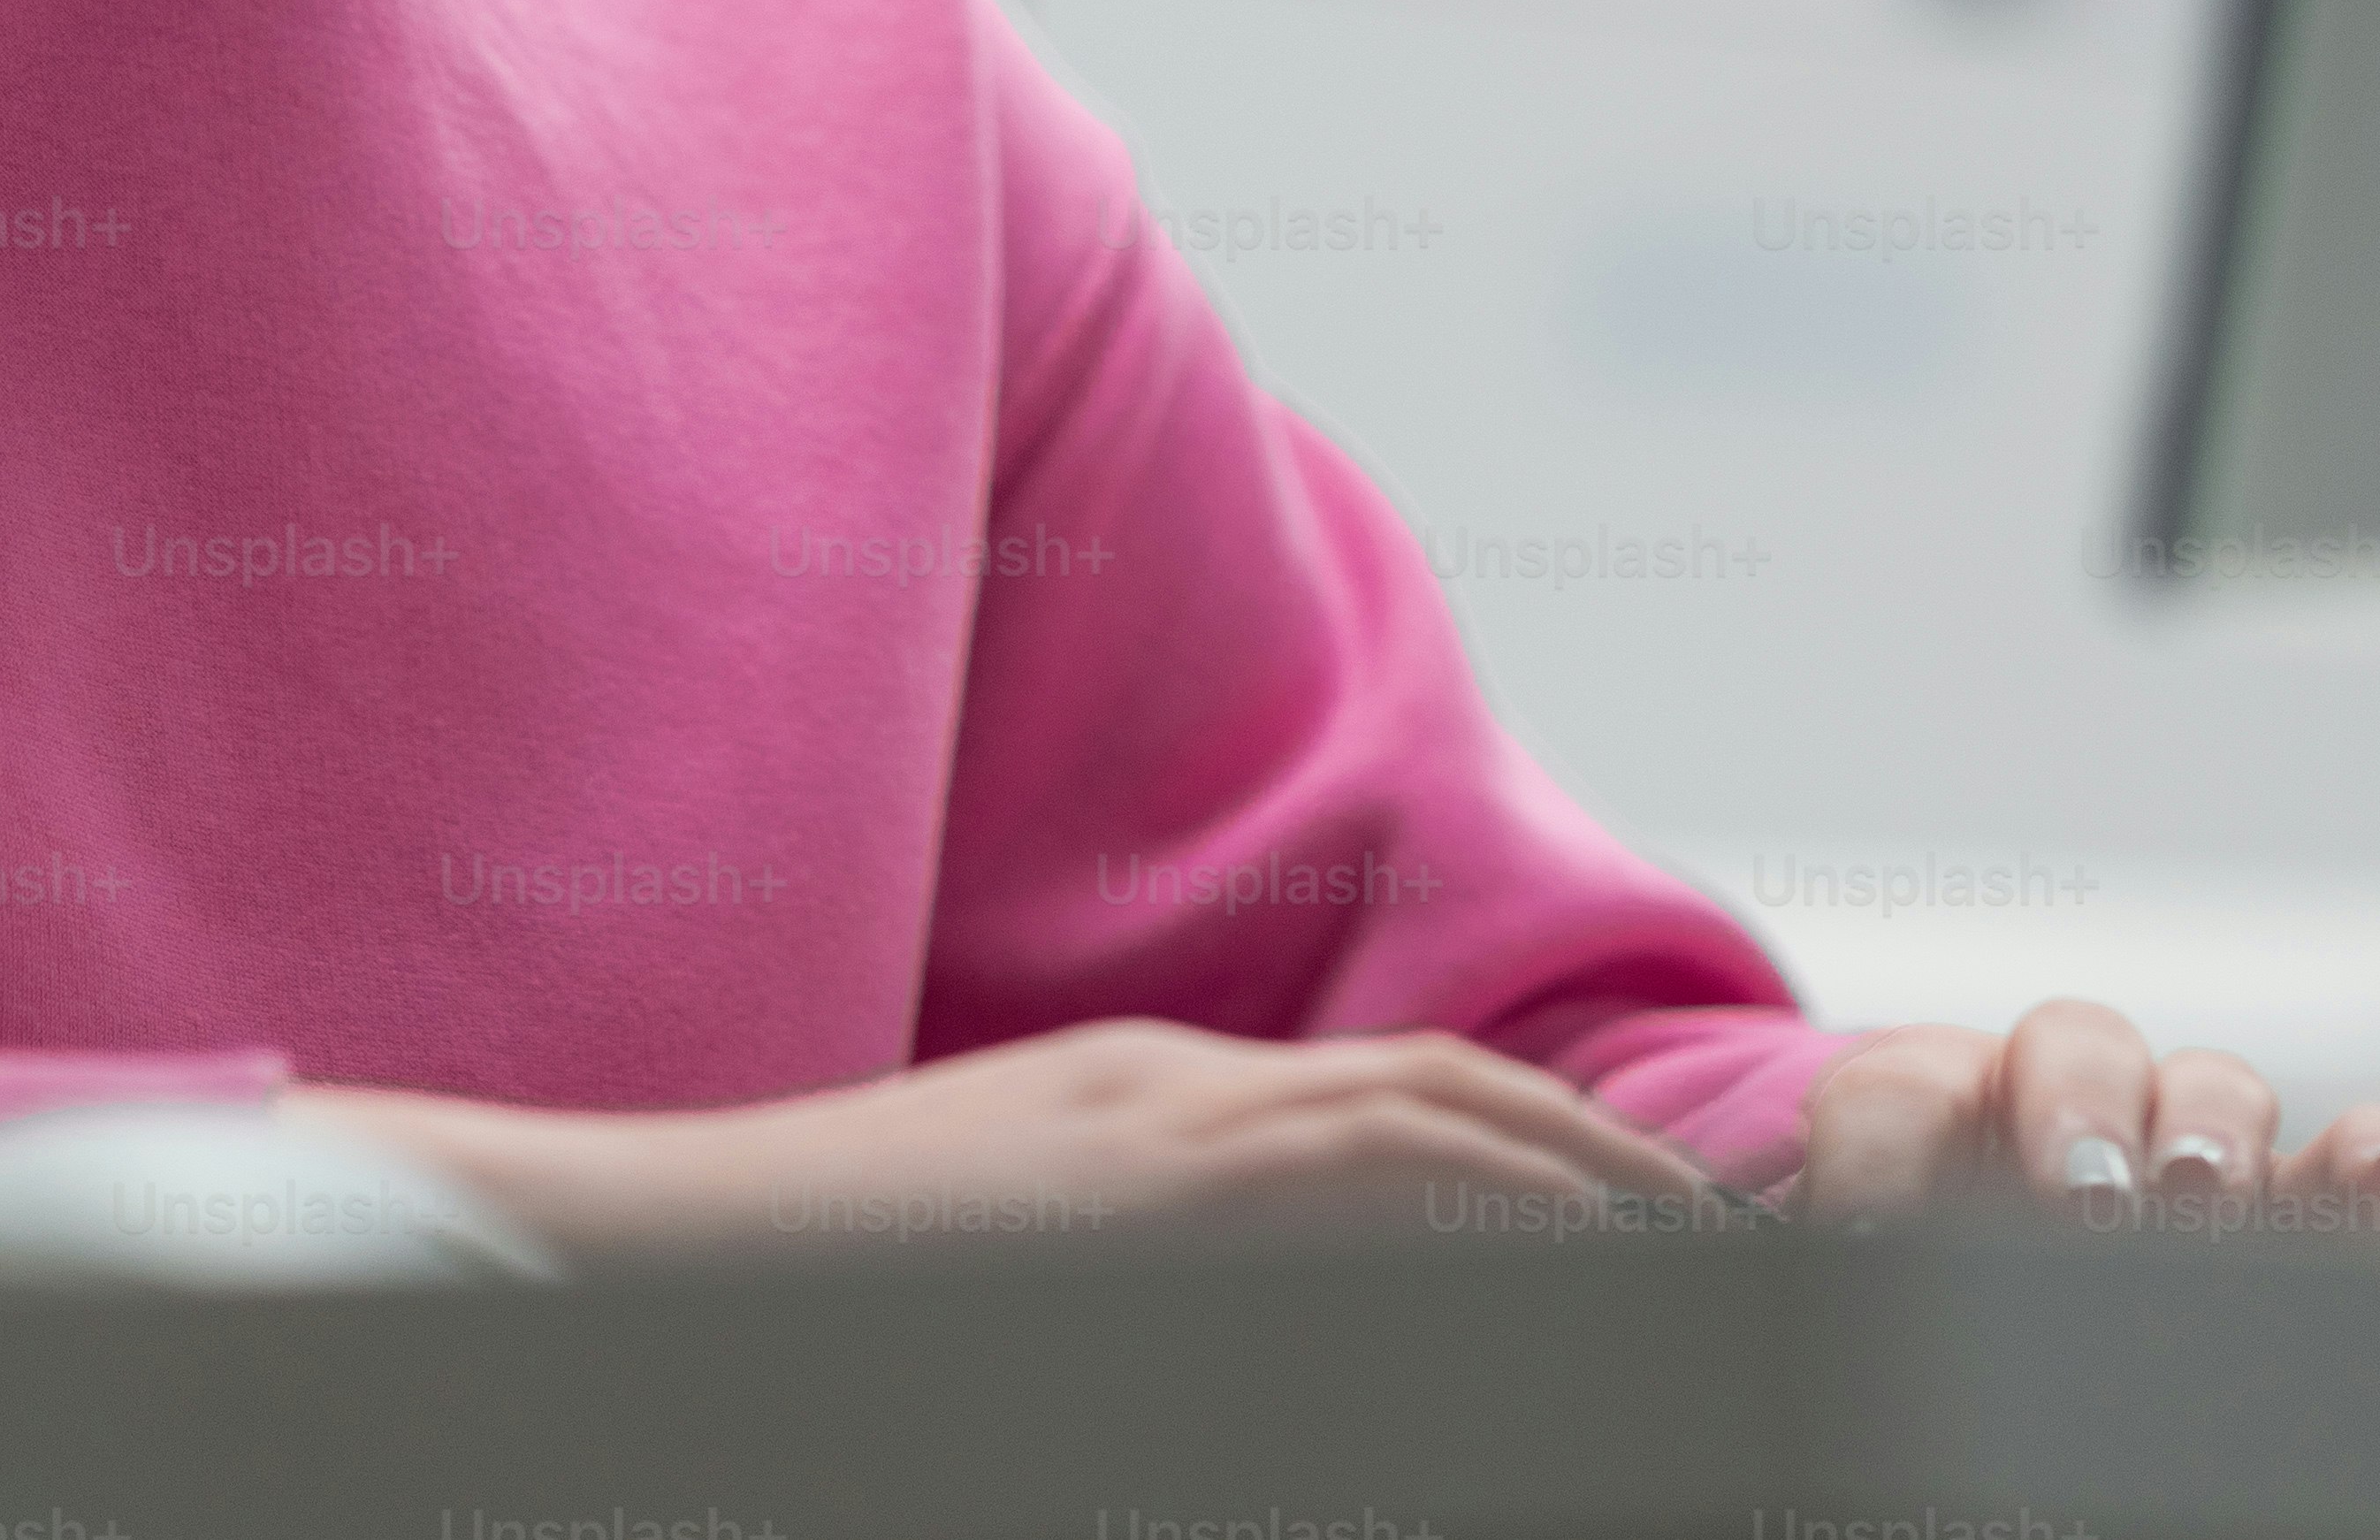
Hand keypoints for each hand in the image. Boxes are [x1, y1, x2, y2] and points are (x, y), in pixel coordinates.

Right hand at [298, 1017, 1736, 1255]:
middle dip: (1598, 1168)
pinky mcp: (1112, 1216)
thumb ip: (1155, 1216)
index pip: (1406, 1096)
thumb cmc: (829, 1263)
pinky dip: (1453, 1226)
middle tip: (1722, 1241)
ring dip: (1560, 1187)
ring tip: (1676, 1258)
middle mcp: (1172, 1102)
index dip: (1548, 1145)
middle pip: (1445, 1105)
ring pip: (1417, 1139)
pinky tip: (1531, 1282)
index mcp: (1153, 1096)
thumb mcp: (1027, 1199)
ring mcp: (1142, 1157)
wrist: (657, 1248)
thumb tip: (1272, 1273)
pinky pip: (1337, 1206)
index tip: (1649, 1216)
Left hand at [1794, 998, 2379, 1237]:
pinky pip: (2349, 1162)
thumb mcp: (1848, 1259)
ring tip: (2196, 1197)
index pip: (1886, 1099)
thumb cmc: (1904, 1275)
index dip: (1880, 1156)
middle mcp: (2053, 1096)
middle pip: (2068, 1051)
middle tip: (2080, 1201)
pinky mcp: (2294, 1199)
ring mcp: (2182, 1135)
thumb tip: (1738, 1283)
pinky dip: (2373, 1164)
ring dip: (2205, 1134)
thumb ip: (1814, 1265)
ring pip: (2207, 1086)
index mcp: (1918, 1101)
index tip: (1870, 1235)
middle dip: (2073, 1117)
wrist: (1992, 1285)